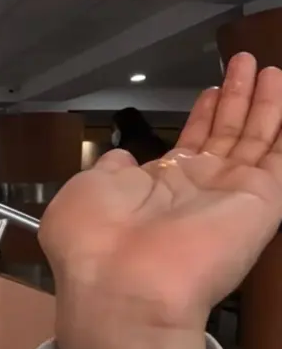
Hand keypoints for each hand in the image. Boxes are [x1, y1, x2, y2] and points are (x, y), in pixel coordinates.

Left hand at [39, 52, 281, 348]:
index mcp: (155, 187)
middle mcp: (196, 190)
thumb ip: (109, 171)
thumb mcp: (86, 191)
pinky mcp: (261, 203)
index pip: (188, 144)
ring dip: (264, 103)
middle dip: (237, 98)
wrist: (125, 286)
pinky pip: (280, 159)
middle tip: (247, 62)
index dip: (202, 115)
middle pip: (225, 135)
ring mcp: (230, 196)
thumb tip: (121, 158)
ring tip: (269, 68)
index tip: (212, 88)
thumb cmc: (94, 239)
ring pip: (255, 139)